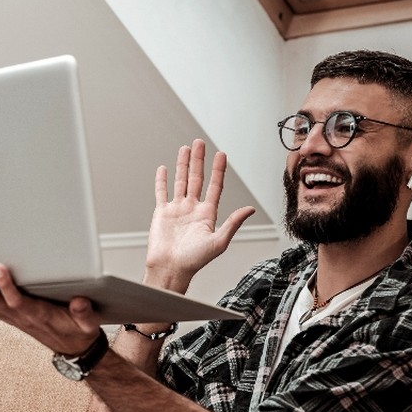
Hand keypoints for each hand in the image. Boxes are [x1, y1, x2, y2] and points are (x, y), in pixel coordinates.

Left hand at [0, 250, 101, 354]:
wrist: (71, 348)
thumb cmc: (77, 330)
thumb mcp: (87, 324)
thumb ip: (84, 313)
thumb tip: (79, 302)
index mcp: (37, 314)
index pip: (16, 300)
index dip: (5, 285)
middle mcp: (18, 317)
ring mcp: (8, 318)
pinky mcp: (5, 317)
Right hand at [145, 139, 256, 291]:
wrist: (170, 268)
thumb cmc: (194, 261)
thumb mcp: (219, 242)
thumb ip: (233, 223)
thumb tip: (250, 209)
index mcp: (207, 214)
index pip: (214, 186)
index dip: (218, 170)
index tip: (221, 154)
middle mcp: (193, 209)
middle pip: (197, 179)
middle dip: (199, 160)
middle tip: (200, 143)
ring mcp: (177, 210)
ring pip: (180, 181)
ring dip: (182, 165)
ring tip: (185, 149)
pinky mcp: (162, 213)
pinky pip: (162, 192)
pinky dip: (161, 180)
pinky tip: (163, 169)